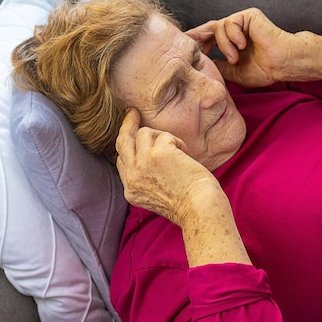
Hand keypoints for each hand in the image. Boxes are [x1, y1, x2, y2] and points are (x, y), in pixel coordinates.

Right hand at [115, 108, 221, 227]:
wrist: (199, 209)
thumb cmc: (187, 203)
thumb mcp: (155, 196)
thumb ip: (145, 178)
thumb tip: (147, 155)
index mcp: (131, 190)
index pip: (121, 160)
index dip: (129, 146)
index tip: (134, 136)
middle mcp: (132, 176)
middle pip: (122, 141)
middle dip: (127, 124)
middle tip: (133, 113)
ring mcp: (143, 164)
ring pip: (144, 133)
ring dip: (164, 137)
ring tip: (180, 152)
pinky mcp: (158, 154)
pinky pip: (166, 135)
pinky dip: (179, 142)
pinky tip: (187, 156)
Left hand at [185, 8, 297, 87]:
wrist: (282, 63)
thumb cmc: (265, 69)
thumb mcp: (235, 72)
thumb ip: (220, 66)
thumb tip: (205, 64)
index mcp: (234, 42)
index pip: (211, 39)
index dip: (198, 43)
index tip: (185, 48)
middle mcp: (237, 30)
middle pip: (211, 28)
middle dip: (198, 35)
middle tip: (187, 41)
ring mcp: (243, 22)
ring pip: (219, 27)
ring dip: (224, 45)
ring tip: (235, 58)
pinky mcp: (249, 16)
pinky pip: (230, 22)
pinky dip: (232, 36)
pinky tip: (242, 45)